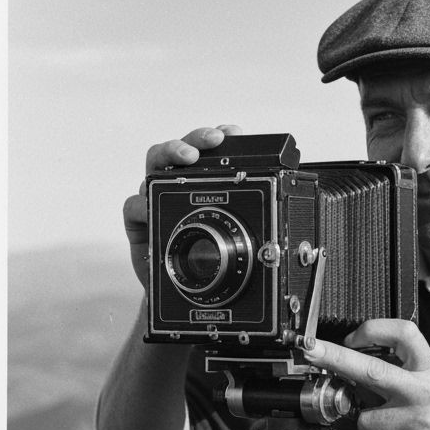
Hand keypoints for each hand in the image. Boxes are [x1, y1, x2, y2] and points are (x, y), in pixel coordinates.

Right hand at [122, 124, 243, 288]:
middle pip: (181, 150)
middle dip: (197, 138)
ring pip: (154, 166)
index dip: (221, 137)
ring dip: (169, 154)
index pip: (211, 154)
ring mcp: (157, 201)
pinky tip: (154, 206)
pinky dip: (142, 204)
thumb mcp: (234, 243)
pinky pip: (134, 206)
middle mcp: (179, 187)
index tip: (233, 133)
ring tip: (187, 157)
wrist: (180, 295)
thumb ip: (255, 225)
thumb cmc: (208, 263)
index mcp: (204, 186)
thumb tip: (296, 219)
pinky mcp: (139, 222)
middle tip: (213, 140)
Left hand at [304, 319, 429, 429]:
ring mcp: (422, 420)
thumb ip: (399, 376)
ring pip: (366, 421)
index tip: (350, 336)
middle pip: (372, 369)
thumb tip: (352, 368)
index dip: (373, 329)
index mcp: (429, 371)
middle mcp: (426, 391)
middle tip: (312, 351)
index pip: (405, 334)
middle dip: (335, 357)